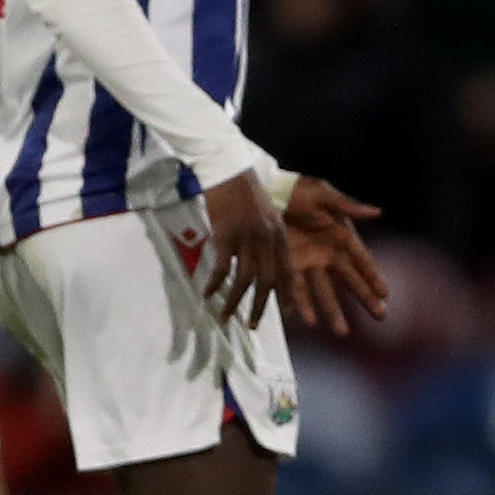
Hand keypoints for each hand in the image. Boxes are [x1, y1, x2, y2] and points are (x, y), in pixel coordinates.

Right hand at [200, 167, 293, 328]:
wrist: (229, 170)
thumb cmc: (246, 192)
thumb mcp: (267, 215)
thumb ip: (270, 238)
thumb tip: (266, 261)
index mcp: (280, 235)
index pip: (287, 271)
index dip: (287, 294)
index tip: (286, 313)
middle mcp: (267, 239)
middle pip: (268, 281)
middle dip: (261, 307)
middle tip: (252, 325)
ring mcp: (247, 238)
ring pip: (245, 279)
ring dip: (235, 302)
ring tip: (225, 317)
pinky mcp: (226, 235)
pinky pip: (222, 267)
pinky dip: (214, 283)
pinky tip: (206, 294)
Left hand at [281, 176, 390, 338]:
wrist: (263, 192)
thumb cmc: (296, 190)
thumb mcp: (323, 194)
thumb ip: (348, 205)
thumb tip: (378, 212)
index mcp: (339, 235)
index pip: (361, 260)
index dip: (373, 276)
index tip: (385, 293)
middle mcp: (326, 252)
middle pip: (349, 280)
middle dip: (364, 299)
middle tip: (381, 316)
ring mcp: (306, 262)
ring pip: (324, 292)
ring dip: (333, 312)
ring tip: (342, 332)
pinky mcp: (286, 267)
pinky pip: (295, 289)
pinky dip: (302, 305)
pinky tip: (310, 321)